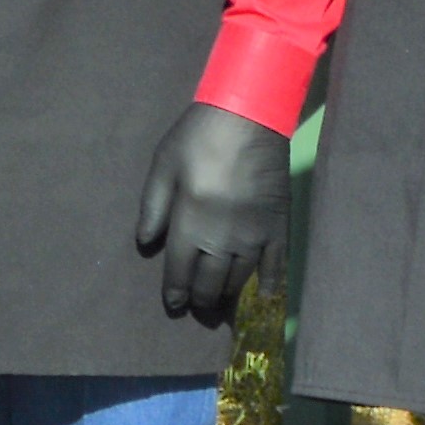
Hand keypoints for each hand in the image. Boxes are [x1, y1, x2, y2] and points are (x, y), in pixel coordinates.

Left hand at [128, 101, 296, 325]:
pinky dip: (269, 283)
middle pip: (211, 281)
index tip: (173, 304)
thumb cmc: (198, 138)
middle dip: (201, 298)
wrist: (249, 118)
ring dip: (228, 294)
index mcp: (191, 223)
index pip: (180, 270)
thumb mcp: (163, 167)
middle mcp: (223, 238)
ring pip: (240, 278)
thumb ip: (153, 208)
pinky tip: (264, 296)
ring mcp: (255, 235)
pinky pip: (276, 265)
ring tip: (220, 302)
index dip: (175, 291)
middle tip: (196, 306)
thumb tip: (145, 243)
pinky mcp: (279, 226)